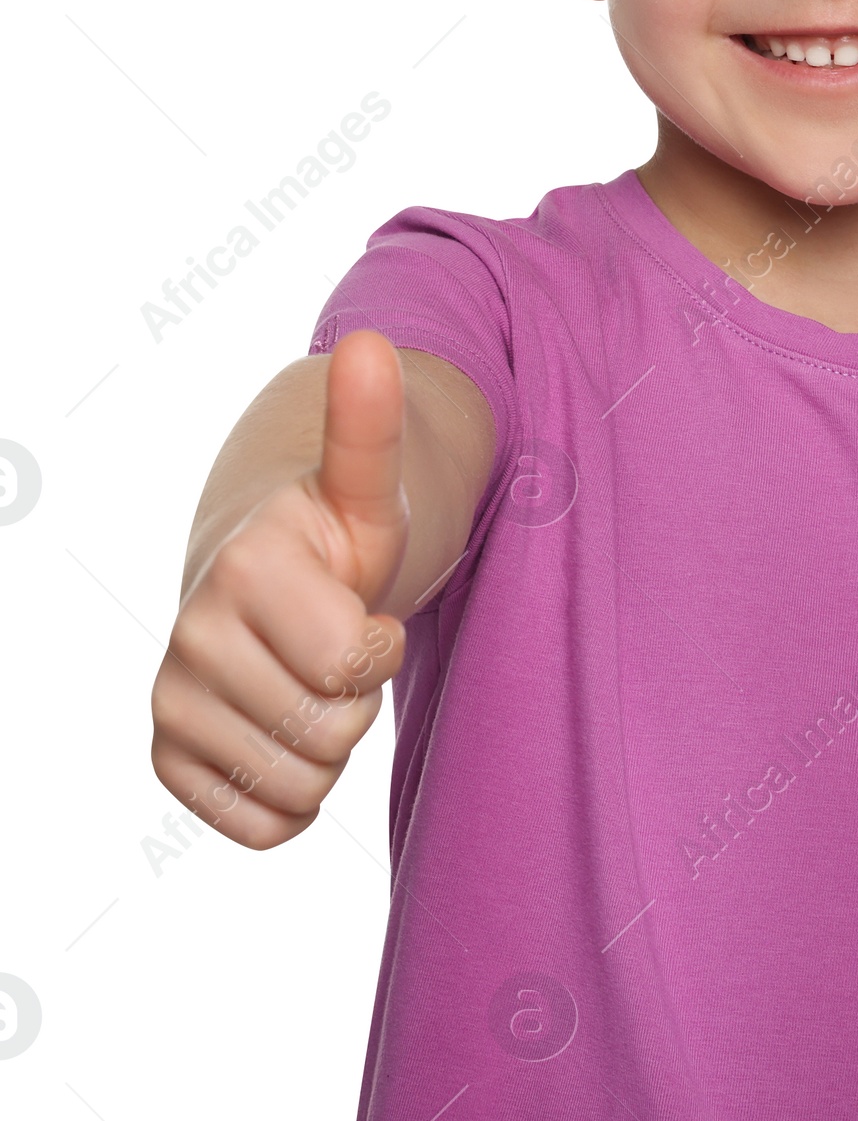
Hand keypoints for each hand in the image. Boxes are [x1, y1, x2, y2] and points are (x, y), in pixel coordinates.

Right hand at [150, 330, 411, 848]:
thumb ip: (370, 425)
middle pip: (331, 731)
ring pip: (299, 785)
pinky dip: (292, 796)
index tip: (360, 603)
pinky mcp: (168, 756)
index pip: (353, 661)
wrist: (271, 578)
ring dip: (330, 745)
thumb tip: (373, 341)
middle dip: (356, 694)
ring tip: (313, 678)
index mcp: (245, 565)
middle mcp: (192, 634)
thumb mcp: (366, 487)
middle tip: (337, 644)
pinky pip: (259, 825)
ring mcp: (172, 699)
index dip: (379, 642)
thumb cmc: (336, 535)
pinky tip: (287, 728)